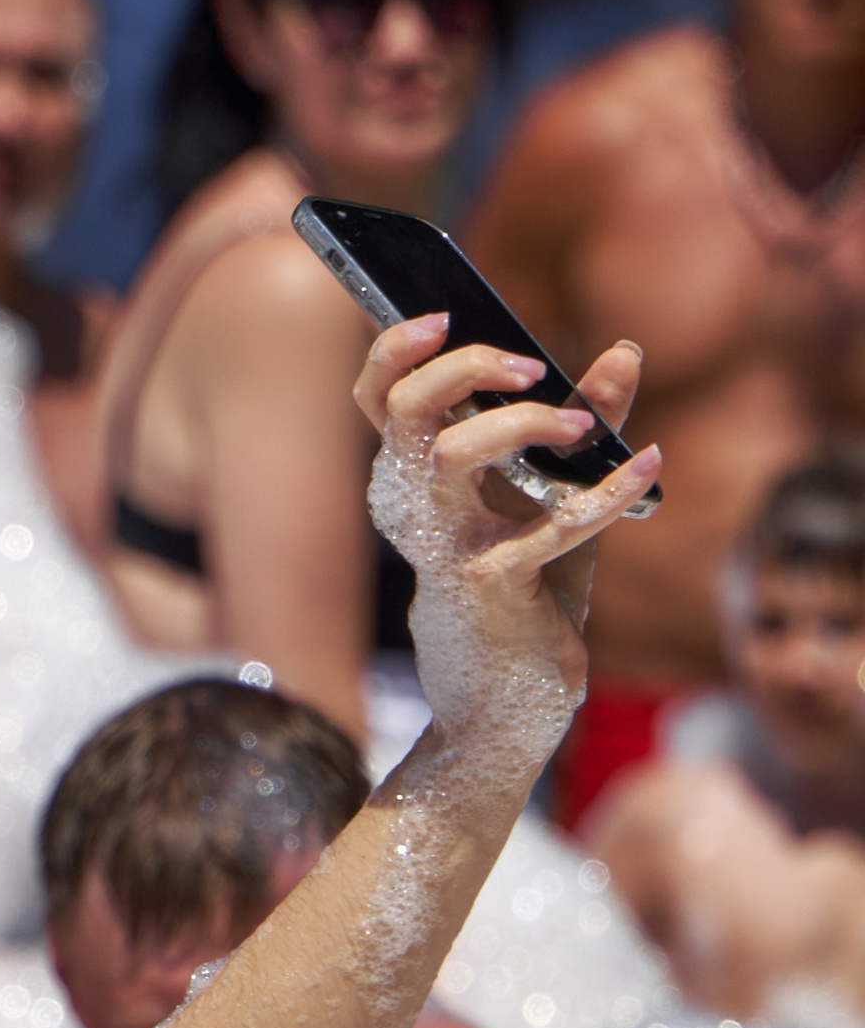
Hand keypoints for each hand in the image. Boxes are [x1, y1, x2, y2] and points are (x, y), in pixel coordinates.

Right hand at [352, 314, 656, 738]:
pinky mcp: (488, 592)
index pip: (380, 402)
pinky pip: (550, 529)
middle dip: (464, 369)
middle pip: (407, 413)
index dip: (395, 352)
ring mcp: (446, 553)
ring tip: (585, 428)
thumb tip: (624, 352)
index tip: (442, 314)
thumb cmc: (525, 605)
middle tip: (529, 365)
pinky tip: (647, 465)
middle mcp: (417, 514)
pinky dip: (608, 493)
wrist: (505, 713)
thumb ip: (586, 428)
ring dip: (527, 424)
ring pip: (454, 456)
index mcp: (417, 487)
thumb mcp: (556, 503)